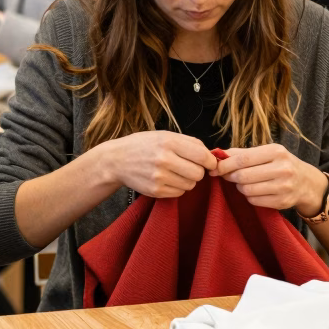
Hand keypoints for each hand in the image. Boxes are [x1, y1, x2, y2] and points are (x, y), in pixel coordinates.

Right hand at [98, 131, 218, 197]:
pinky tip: (168, 179)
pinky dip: (178, 187)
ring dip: (188, 180)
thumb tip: (211, 155)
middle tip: (189, 167)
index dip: (211, 161)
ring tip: (176, 172)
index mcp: (169, 142)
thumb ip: (189, 142)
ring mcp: (159, 177)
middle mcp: (164, 160)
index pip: (202, 156)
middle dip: (198, 171)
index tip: (210, 163)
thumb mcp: (164, 135)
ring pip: (190, 185)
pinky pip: (179, 193)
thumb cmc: (144, 145)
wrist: (117, 160)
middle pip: (198, 174)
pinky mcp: (156, 191)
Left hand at [212, 144, 324, 213]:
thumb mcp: (267, 152)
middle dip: (231, 177)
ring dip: (240, 187)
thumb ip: (243, 153)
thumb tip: (218, 154)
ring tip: (244, 182)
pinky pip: (254, 201)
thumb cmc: (281, 164)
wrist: (306, 182)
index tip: (215, 168)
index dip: (225, 165)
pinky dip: (249, 197)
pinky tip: (254, 191)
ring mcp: (283, 187)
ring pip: (247, 190)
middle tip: (228, 176)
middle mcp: (282, 169)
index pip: (243, 159)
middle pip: (243, 176)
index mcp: (276, 152)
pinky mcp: (282, 202)